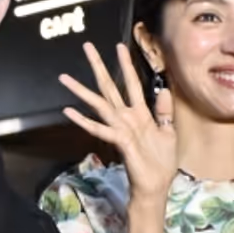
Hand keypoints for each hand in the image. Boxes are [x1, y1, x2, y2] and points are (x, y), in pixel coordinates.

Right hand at [60, 43, 178, 201]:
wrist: (155, 186)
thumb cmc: (161, 163)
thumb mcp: (169, 132)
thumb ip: (164, 111)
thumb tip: (164, 89)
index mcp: (140, 114)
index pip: (132, 83)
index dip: (126, 65)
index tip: (119, 46)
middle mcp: (126, 118)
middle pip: (110, 87)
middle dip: (99, 67)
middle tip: (87, 46)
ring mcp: (120, 128)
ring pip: (99, 104)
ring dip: (81, 91)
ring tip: (65, 77)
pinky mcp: (118, 141)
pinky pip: (99, 129)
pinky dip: (84, 121)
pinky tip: (68, 111)